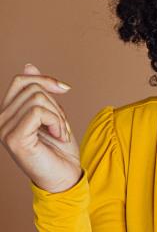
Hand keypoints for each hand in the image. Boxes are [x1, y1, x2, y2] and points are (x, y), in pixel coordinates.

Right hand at [0, 64, 81, 192]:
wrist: (65, 175)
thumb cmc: (59, 147)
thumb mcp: (52, 112)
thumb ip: (39, 92)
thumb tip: (29, 65)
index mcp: (8, 112)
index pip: (21, 79)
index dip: (46, 79)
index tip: (65, 89)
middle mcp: (0, 120)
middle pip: (34, 87)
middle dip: (57, 103)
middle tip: (61, 124)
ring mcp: (3, 130)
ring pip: (38, 98)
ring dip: (59, 115)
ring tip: (59, 132)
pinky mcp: (13, 139)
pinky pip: (39, 112)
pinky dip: (57, 122)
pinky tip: (58, 136)